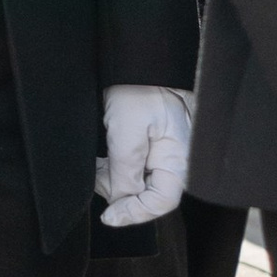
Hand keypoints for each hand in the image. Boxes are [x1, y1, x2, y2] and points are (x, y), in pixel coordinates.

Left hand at [99, 85, 193, 226]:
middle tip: (97, 179)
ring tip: (98, 166)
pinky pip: (135, 167)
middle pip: (148, 194)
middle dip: (120, 193)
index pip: (161, 202)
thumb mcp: (128, 131)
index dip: (134, 213)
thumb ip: (125, 170)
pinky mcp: (150, 145)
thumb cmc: (140, 89)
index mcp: (178, 160)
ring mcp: (162, 153)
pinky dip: (116, 168)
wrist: (141, 59)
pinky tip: (104, 159)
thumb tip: (120, 200)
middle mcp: (174, 161)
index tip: (108, 216)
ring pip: (138, 182)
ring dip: (115, 179)